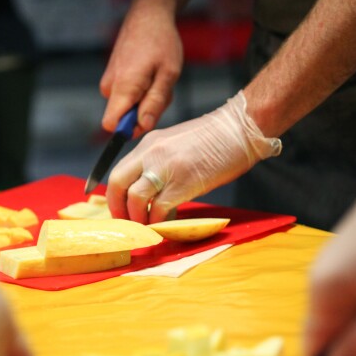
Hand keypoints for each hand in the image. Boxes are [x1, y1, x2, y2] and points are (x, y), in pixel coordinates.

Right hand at [100, 3, 182, 134]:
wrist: (148, 14)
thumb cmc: (161, 41)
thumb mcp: (168, 74)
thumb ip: (155, 102)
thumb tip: (143, 125)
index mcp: (123, 86)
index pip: (111, 124)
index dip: (129, 129)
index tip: (147, 118)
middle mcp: (110, 86)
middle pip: (124, 117)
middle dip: (145, 111)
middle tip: (162, 89)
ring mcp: (109, 80)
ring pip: (128, 105)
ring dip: (146, 99)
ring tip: (158, 77)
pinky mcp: (112, 76)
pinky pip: (126, 94)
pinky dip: (141, 90)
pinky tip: (150, 73)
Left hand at [106, 91, 281, 223]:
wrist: (240, 128)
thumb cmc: (216, 139)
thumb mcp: (176, 144)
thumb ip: (159, 162)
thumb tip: (152, 190)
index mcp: (149, 143)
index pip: (118, 171)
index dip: (115, 196)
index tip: (121, 210)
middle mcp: (151, 153)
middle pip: (117, 184)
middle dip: (118, 209)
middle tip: (128, 223)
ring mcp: (166, 167)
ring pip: (135, 199)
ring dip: (138, 219)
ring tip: (149, 226)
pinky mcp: (183, 183)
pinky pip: (159, 209)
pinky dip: (159, 222)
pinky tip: (167, 224)